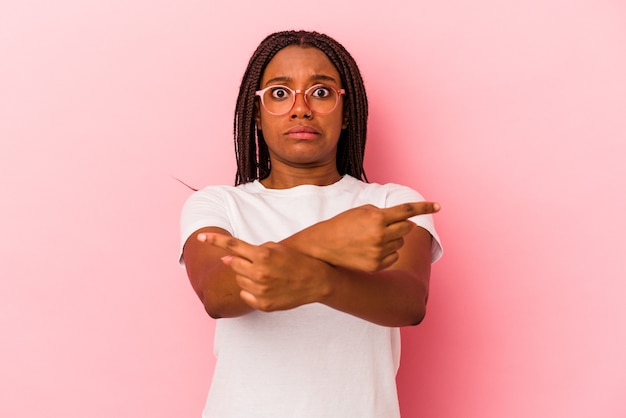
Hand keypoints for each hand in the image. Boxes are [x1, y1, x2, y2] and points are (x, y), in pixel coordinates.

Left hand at [197, 233, 331, 311]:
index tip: (200, 236)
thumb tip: (227, 258)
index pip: (232, 246)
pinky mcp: (263, 304)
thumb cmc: (296, 261)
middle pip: (233, 264)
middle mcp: (259, 273)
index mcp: (263, 255)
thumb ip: (252, 251)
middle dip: (238, 262)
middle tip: (253, 262)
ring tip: (266, 275)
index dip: (214, 240)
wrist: (317, 281)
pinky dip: (251, 290)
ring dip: (247, 276)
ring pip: (239, 281)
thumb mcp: (277, 248)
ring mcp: (261, 290)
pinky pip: (246, 295)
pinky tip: (267, 286)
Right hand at [303, 201, 439, 271]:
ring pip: (400, 242)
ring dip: (391, 239)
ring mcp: (379, 252)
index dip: (424, 207)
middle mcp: (381, 235)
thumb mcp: (362, 211)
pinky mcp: (377, 265)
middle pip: (406, 228)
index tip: (438, 206)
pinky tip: (369, 250)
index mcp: (377, 217)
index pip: (407, 210)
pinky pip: (393, 256)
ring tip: (369, 239)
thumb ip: (385, 213)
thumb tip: (407, 222)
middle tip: (384, 225)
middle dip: (400, 225)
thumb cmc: (342, 225)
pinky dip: (386, 252)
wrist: (323, 247)